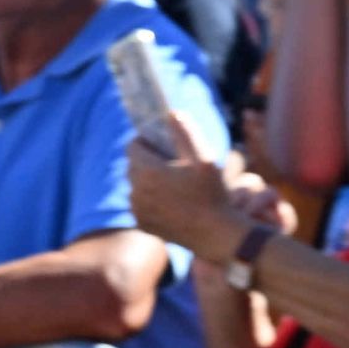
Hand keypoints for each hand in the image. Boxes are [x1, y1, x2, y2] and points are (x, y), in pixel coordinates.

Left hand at [126, 139, 247, 253]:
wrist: (215, 234)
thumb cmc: (213, 193)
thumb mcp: (205, 158)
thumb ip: (186, 133)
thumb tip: (172, 114)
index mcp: (147, 171)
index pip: (133, 145)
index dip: (147, 141)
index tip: (163, 144)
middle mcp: (135, 189)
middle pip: (133, 165)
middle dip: (148, 160)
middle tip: (173, 164)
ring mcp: (136, 208)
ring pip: (136, 185)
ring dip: (149, 181)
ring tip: (174, 184)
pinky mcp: (141, 222)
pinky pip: (140, 203)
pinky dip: (150, 199)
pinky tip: (172, 202)